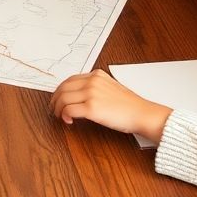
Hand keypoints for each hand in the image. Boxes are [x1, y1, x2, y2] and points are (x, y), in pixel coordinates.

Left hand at [50, 69, 171, 142]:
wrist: (142, 113)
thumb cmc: (130, 105)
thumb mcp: (111, 87)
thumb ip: (96, 87)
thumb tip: (79, 96)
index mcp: (96, 75)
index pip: (70, 80)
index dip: (60, 90)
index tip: (58, 99)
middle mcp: (92, 81)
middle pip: (63, 88)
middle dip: (55, 100)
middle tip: (54, 110)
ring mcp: (91, 94)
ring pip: (63, 99)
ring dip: (58, 109)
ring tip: (60, 117)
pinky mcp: (91, 108)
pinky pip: (69, 110)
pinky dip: (64, 116)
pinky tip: (69, 121)